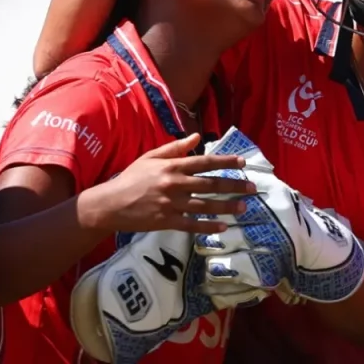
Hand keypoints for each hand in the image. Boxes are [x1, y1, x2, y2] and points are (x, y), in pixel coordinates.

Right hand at [85, 133, 255, 233]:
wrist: (111, 203)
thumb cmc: (131, 178)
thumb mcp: (150, 157)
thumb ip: (174, 147)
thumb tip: (197, 137)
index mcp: (171, 166)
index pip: (204, 162)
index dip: (225, 162)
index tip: (243, 163)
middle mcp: (174, 184)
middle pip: (210, 184)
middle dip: (233, 186)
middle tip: (252, 188)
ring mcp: (171, 204)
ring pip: (205, 206)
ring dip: (226, 207)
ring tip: (243, 207)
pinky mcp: (167, 221)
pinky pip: (192, 224)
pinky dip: (208, 226)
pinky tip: (223, 227)